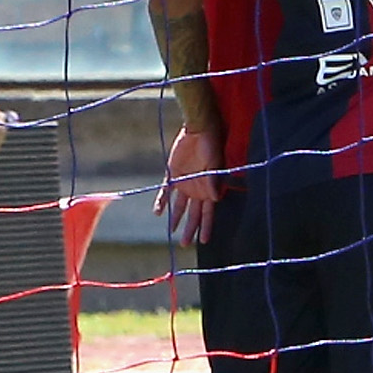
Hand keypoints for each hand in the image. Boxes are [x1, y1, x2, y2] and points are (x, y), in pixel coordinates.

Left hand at [160, 123, 222, 243]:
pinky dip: (162, 201)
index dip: (206, 227)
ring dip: (176, 218)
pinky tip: (157, 212)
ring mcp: (185, 183)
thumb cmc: (211, 144)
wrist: (198, 128)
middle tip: (185, 244)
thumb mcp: (214, 162)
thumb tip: (215, 199)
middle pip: (194, 214)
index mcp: (210, 189)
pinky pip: (166, 191)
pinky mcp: (173, 174)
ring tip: (172, 231)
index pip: (208, 213)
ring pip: (180, 206)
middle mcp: (198, 189)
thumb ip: (214, 180)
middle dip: (190, 229)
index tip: (203, 241)